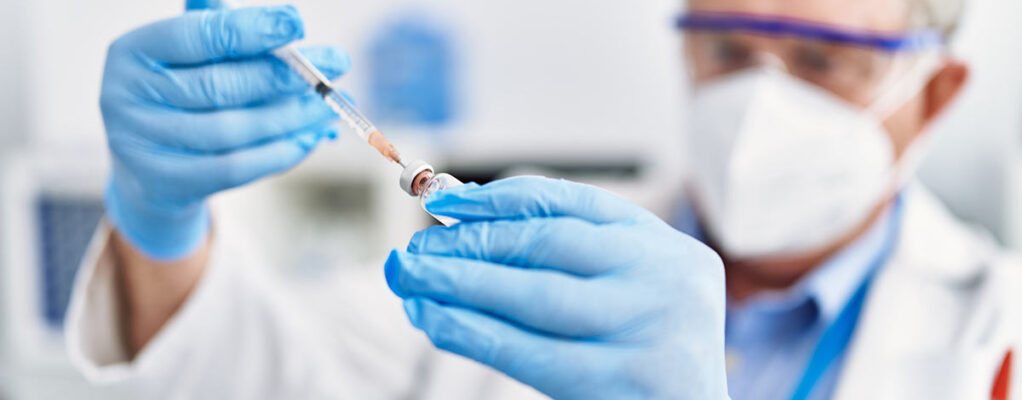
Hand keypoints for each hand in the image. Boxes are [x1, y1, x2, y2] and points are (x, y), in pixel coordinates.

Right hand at [101, 1, 347, 259]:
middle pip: (221, 85)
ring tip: (330, 104)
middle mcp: (127, 96)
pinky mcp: (168, 182)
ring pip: (236, 129)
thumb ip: (223, 35)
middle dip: (285, 74)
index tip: (295, 23)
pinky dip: (281, 150)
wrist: (149, 167)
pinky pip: (238, 167)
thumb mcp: (188, 59)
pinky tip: (311, 136)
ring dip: (293, 116)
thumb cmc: (179, 95)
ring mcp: (142, 144)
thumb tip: (283, 21)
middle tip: (335, 64)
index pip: (199, 36)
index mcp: (132, 52)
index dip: (250, 29)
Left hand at [385, 177, 728, 398]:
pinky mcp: (621, 380)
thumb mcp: (629, 293)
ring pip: (533, 294)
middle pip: (548, 243)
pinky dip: (470, 331)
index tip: (444, 202)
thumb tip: (464, 225)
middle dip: (471, 241)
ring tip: (409, 276)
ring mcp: (646, 327)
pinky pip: (526, 352)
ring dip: (459, 282)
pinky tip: (432, 318)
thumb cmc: (646, 357)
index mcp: (665, 245)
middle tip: (416, 248)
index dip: (499, 199)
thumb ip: (566, 261)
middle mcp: (664, 277)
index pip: (570, 203)